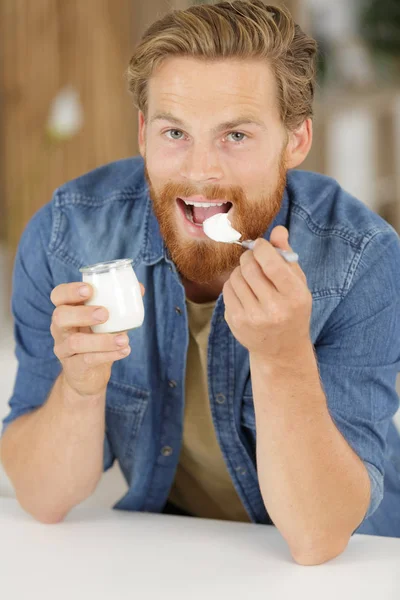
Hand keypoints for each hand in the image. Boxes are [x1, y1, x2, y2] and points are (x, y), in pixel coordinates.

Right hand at [50, 281, 144, 396]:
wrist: (88, 376)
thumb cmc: (97, 339)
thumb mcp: (106, 321)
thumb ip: (119, 305)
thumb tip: (140, 288)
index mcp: (67, 310)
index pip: (58, 295)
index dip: (70, 291)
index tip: (89, 289)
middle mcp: (60, 328)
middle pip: (60, 316)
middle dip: (82, 313)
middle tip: (104, 314)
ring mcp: (63, 349)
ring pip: (75, 343)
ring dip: (102, 340)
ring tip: (124, 339)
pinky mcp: (73, 367)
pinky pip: (87, 360)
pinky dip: (108, 354)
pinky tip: (124, 350)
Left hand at [223, 226, 311, 362]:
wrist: (281, 349)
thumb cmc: (292, 310)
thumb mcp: (298, 284)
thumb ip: (287, 256)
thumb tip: (278, 229)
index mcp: (295, 297)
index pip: (271, 263)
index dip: (262, 248)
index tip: (260, 246)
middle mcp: (274, 309)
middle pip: (250, 268)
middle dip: (249, 257)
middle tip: (253, 258)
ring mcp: (253, 318)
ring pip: (236, 277)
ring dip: (240, 270)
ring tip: (250, 276)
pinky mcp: (236, 322)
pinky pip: (227, 290)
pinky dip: (233, 284)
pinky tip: (244, 290)